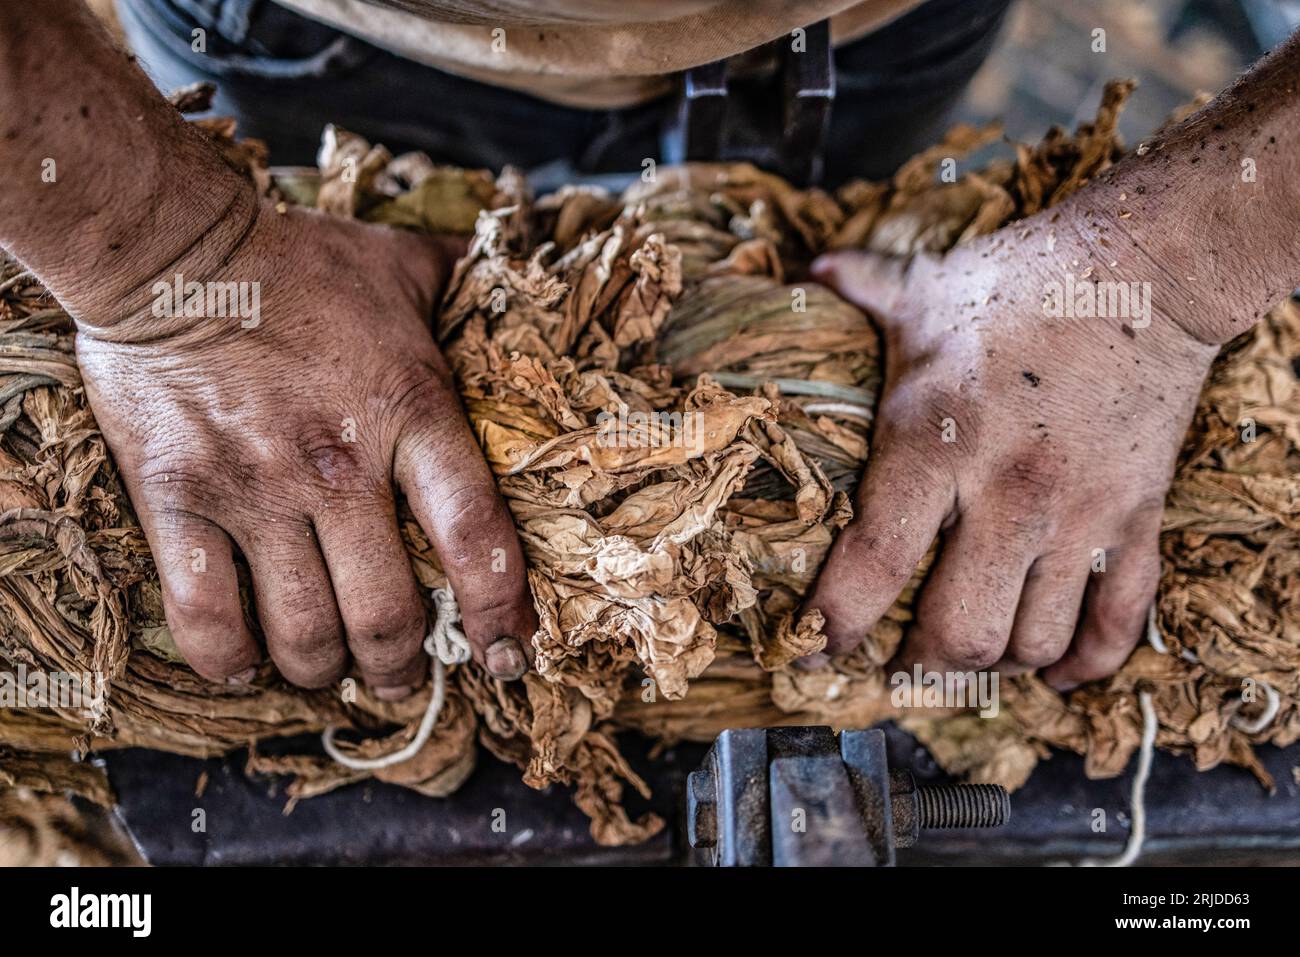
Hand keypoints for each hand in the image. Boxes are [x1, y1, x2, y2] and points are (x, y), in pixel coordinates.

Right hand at [76, 202, 536, 692]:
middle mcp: (339, 465)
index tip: (508, 652)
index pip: (475, 537)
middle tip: (403, 673)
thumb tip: (510, 272)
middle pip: (387, 614)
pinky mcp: (177, 499)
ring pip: (304, 630)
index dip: (500, 611)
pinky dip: (229, 660)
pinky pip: (205, 614)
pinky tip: (247, 665)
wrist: (169, 249)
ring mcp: (254, 487)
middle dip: (401, 664)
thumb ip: (459, 284)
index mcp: (410, 410)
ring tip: (331, 670)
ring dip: (325, 669)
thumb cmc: (297, 262)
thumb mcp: (399, 266)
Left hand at [801, 215, 1217, 688]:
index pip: (875, 563)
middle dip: (917, 661)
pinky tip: (1056, 671)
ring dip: (994, 664)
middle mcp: (1006, 490)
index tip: (810, 649)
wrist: (1147, 268)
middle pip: (958, 629)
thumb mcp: (922, 291)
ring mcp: (1079, 512)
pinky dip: (1084, 663)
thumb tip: (806, 270)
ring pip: (1031, 641)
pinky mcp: (1137, 518)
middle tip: (895, 661)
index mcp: (934, 441)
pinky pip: (1117, 623)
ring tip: (966, 653)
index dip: (836, 623)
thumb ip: (858, 291)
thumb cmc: (1018, 284)